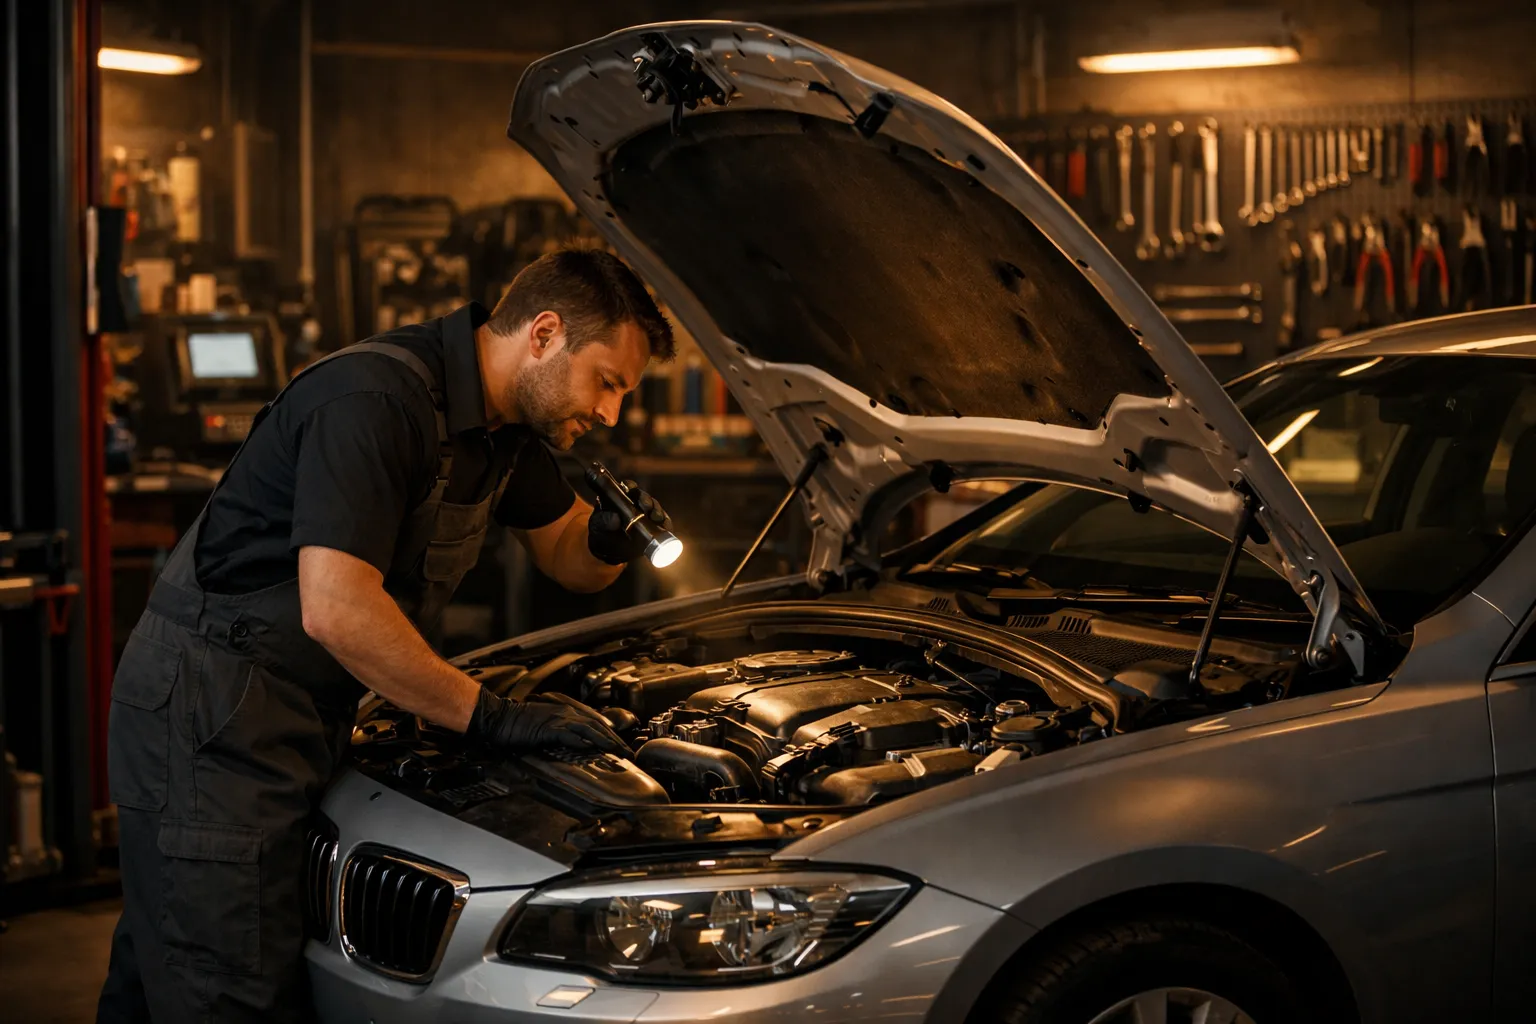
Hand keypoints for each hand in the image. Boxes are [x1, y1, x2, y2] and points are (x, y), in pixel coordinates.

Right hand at [467, 688, 629, 755]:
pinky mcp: (547, 727)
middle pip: (597, 725)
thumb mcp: (544, 725)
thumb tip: (578, 743)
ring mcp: (557, 719)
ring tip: (618, 751)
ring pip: (588, 728)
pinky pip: (568, 734)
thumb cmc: (517, 723)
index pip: (594, 722)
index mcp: (565, 711)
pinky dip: (582, 741)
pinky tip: (592, 748)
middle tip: (628, 752)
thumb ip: (561, 731)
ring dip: (605, 740)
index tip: (621, 746)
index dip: (609, 734)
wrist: (498, 717)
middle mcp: (565, 712)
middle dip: (614, 739)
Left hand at [587, 480, 670, 565]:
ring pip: (655, 508)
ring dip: (657, 511)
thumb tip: (615, 519)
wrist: (609, 551)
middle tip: (646, 506)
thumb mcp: (597, 526)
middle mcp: (636, 504)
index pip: (628, 487)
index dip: (630, 486)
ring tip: (655, 517)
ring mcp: (647, 515)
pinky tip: (665, 526)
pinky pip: (663, 523)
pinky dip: (665, 524)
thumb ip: (603, 521)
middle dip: (646, 500)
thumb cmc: (602, 533)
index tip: (630, 489)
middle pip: (644, 497)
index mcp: (621, 497)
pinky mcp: (655, 527)